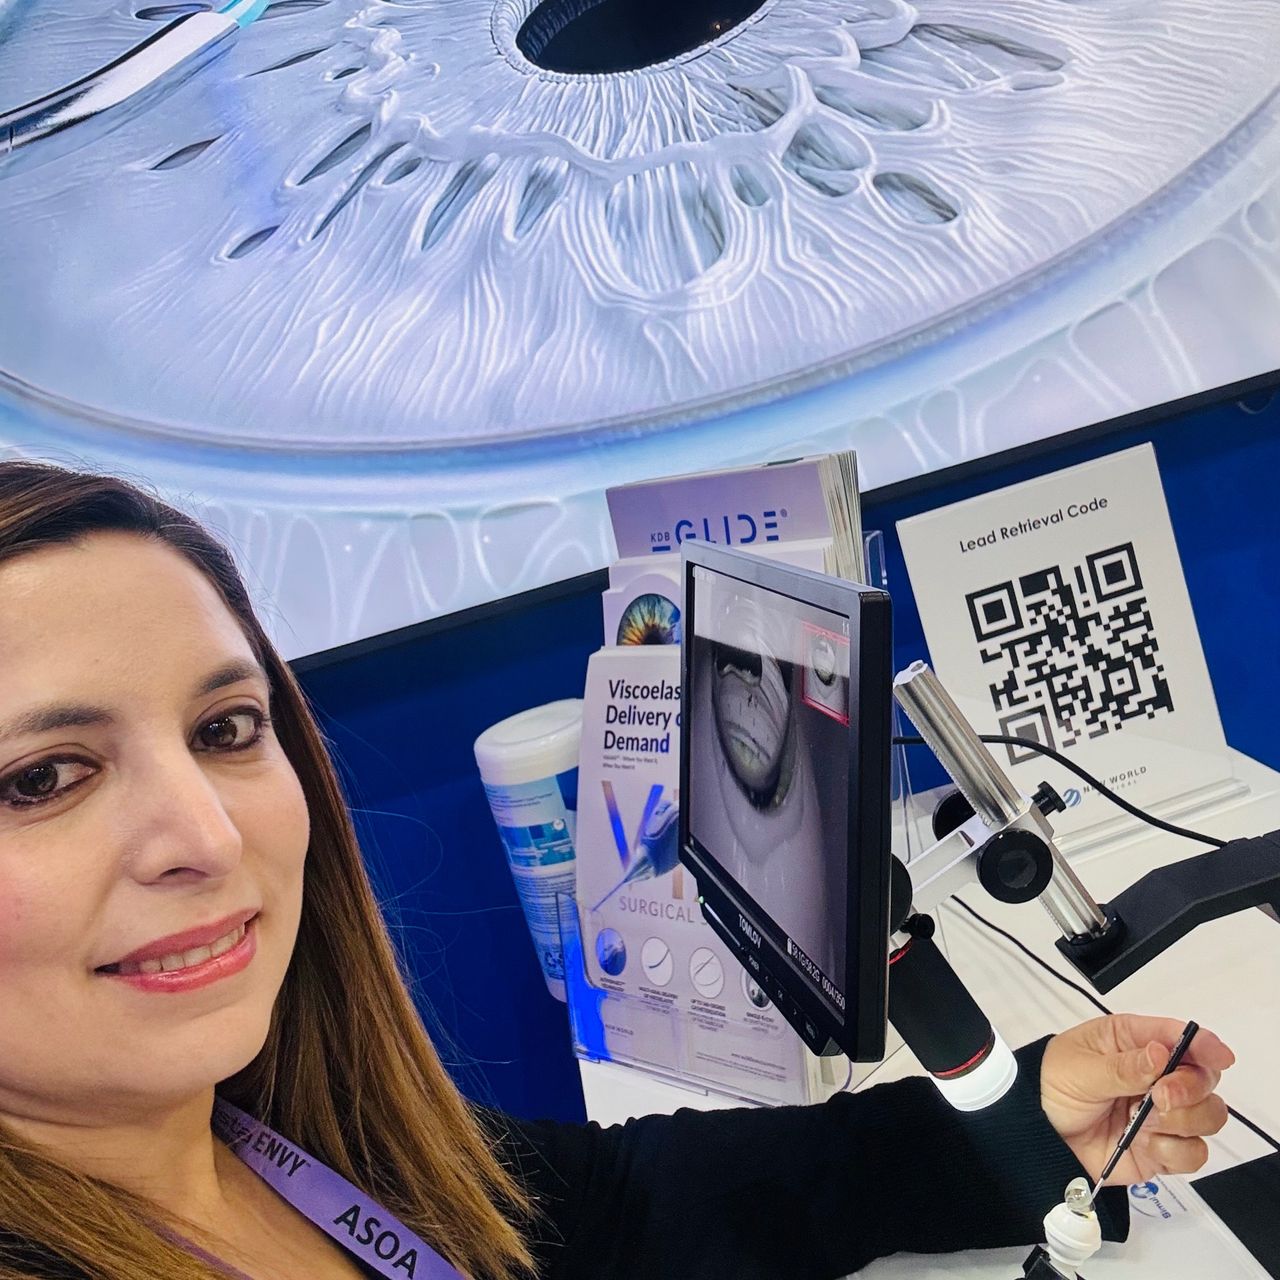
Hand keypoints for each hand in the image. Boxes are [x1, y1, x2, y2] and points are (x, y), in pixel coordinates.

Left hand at [1040, 1014, 1234, 1184]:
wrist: (1036, 1133)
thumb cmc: (1051, 1084)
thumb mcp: (1080, 1068)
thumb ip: (1122, 1067)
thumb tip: (1160, 1054)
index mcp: (1132, 1041)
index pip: (1179, 1036)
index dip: (1203, 1044)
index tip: (1218, 1056)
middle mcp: (1155, 1076)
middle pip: (1203, 1078)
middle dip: (1191, 1088)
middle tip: (1160, 1096)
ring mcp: (1161, 1114)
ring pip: (1208, 1115)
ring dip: (1183, 1120)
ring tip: (1145, 1120)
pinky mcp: (1162, 1148)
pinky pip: (1193, 1153)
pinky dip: (1175, 1151)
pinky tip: (1146, 1144)